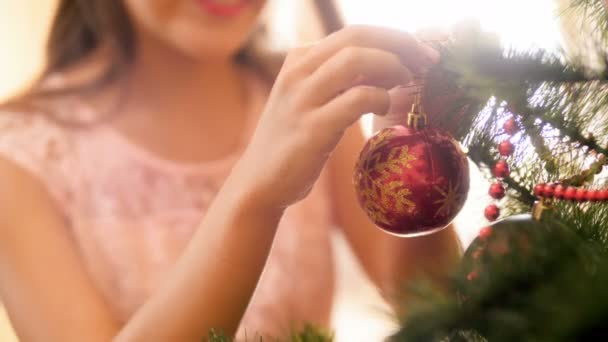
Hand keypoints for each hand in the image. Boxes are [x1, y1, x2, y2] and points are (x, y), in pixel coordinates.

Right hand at [235, 25, 438, 207]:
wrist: (260, 182)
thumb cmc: (294, 142)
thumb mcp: (312, 101)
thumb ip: (342, 82)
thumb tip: (390, 67)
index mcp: (299, 60)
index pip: (354, 33)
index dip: (394, 37)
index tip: (420, 53)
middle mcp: (297, 71)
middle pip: (357, 36)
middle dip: (401, 43)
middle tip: (428, 61)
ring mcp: (301, 98)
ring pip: (356, 59)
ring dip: (393, 66)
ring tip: (409, 82)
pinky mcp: (312, 127)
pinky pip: (357, 98)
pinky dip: (381, 97)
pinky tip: (386, 107)